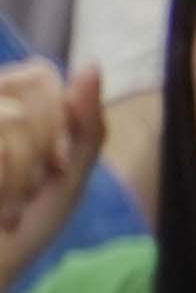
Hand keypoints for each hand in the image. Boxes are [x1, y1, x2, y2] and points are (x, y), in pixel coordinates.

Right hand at [0, 55, 103, 286]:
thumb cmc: (24, 227)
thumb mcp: (69, 177)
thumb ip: (87, 126)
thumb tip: (91, 65)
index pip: (39, 76)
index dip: (56, 122)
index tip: (47, 163)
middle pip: (32, 97)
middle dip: (41, 151)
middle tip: (22, 187)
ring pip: (17, 120)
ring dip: (22, 176)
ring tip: (6, 202)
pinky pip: (3, 150)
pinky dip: (7, 189)